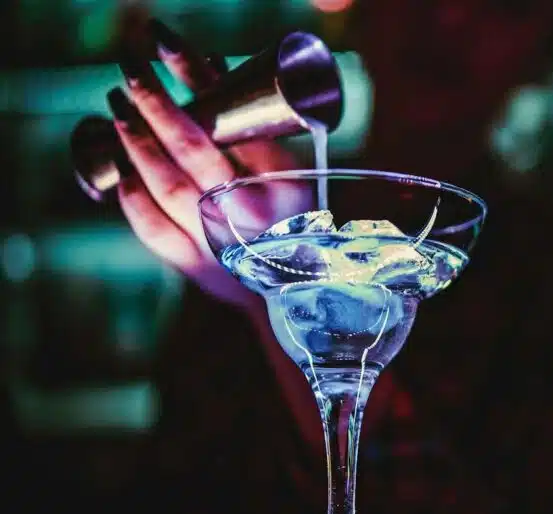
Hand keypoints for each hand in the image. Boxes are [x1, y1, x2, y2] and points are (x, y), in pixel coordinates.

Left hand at [109, 19, 305, 310]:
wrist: (292, 287)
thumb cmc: (291, 218)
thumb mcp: (287, 172)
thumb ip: (251, 127)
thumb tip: (210, 68)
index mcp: (279, 184)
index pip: (230, 124)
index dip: (194, 82)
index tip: (165, 46)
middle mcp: (248, 214)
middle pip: (191, 153)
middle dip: (154, 106)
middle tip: (131, 74)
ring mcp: (219, 243)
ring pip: (167, 188)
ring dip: (137, 144)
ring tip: (120, 108)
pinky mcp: (194, 266)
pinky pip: (152, 228)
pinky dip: (132, 196)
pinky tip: (123, 169)